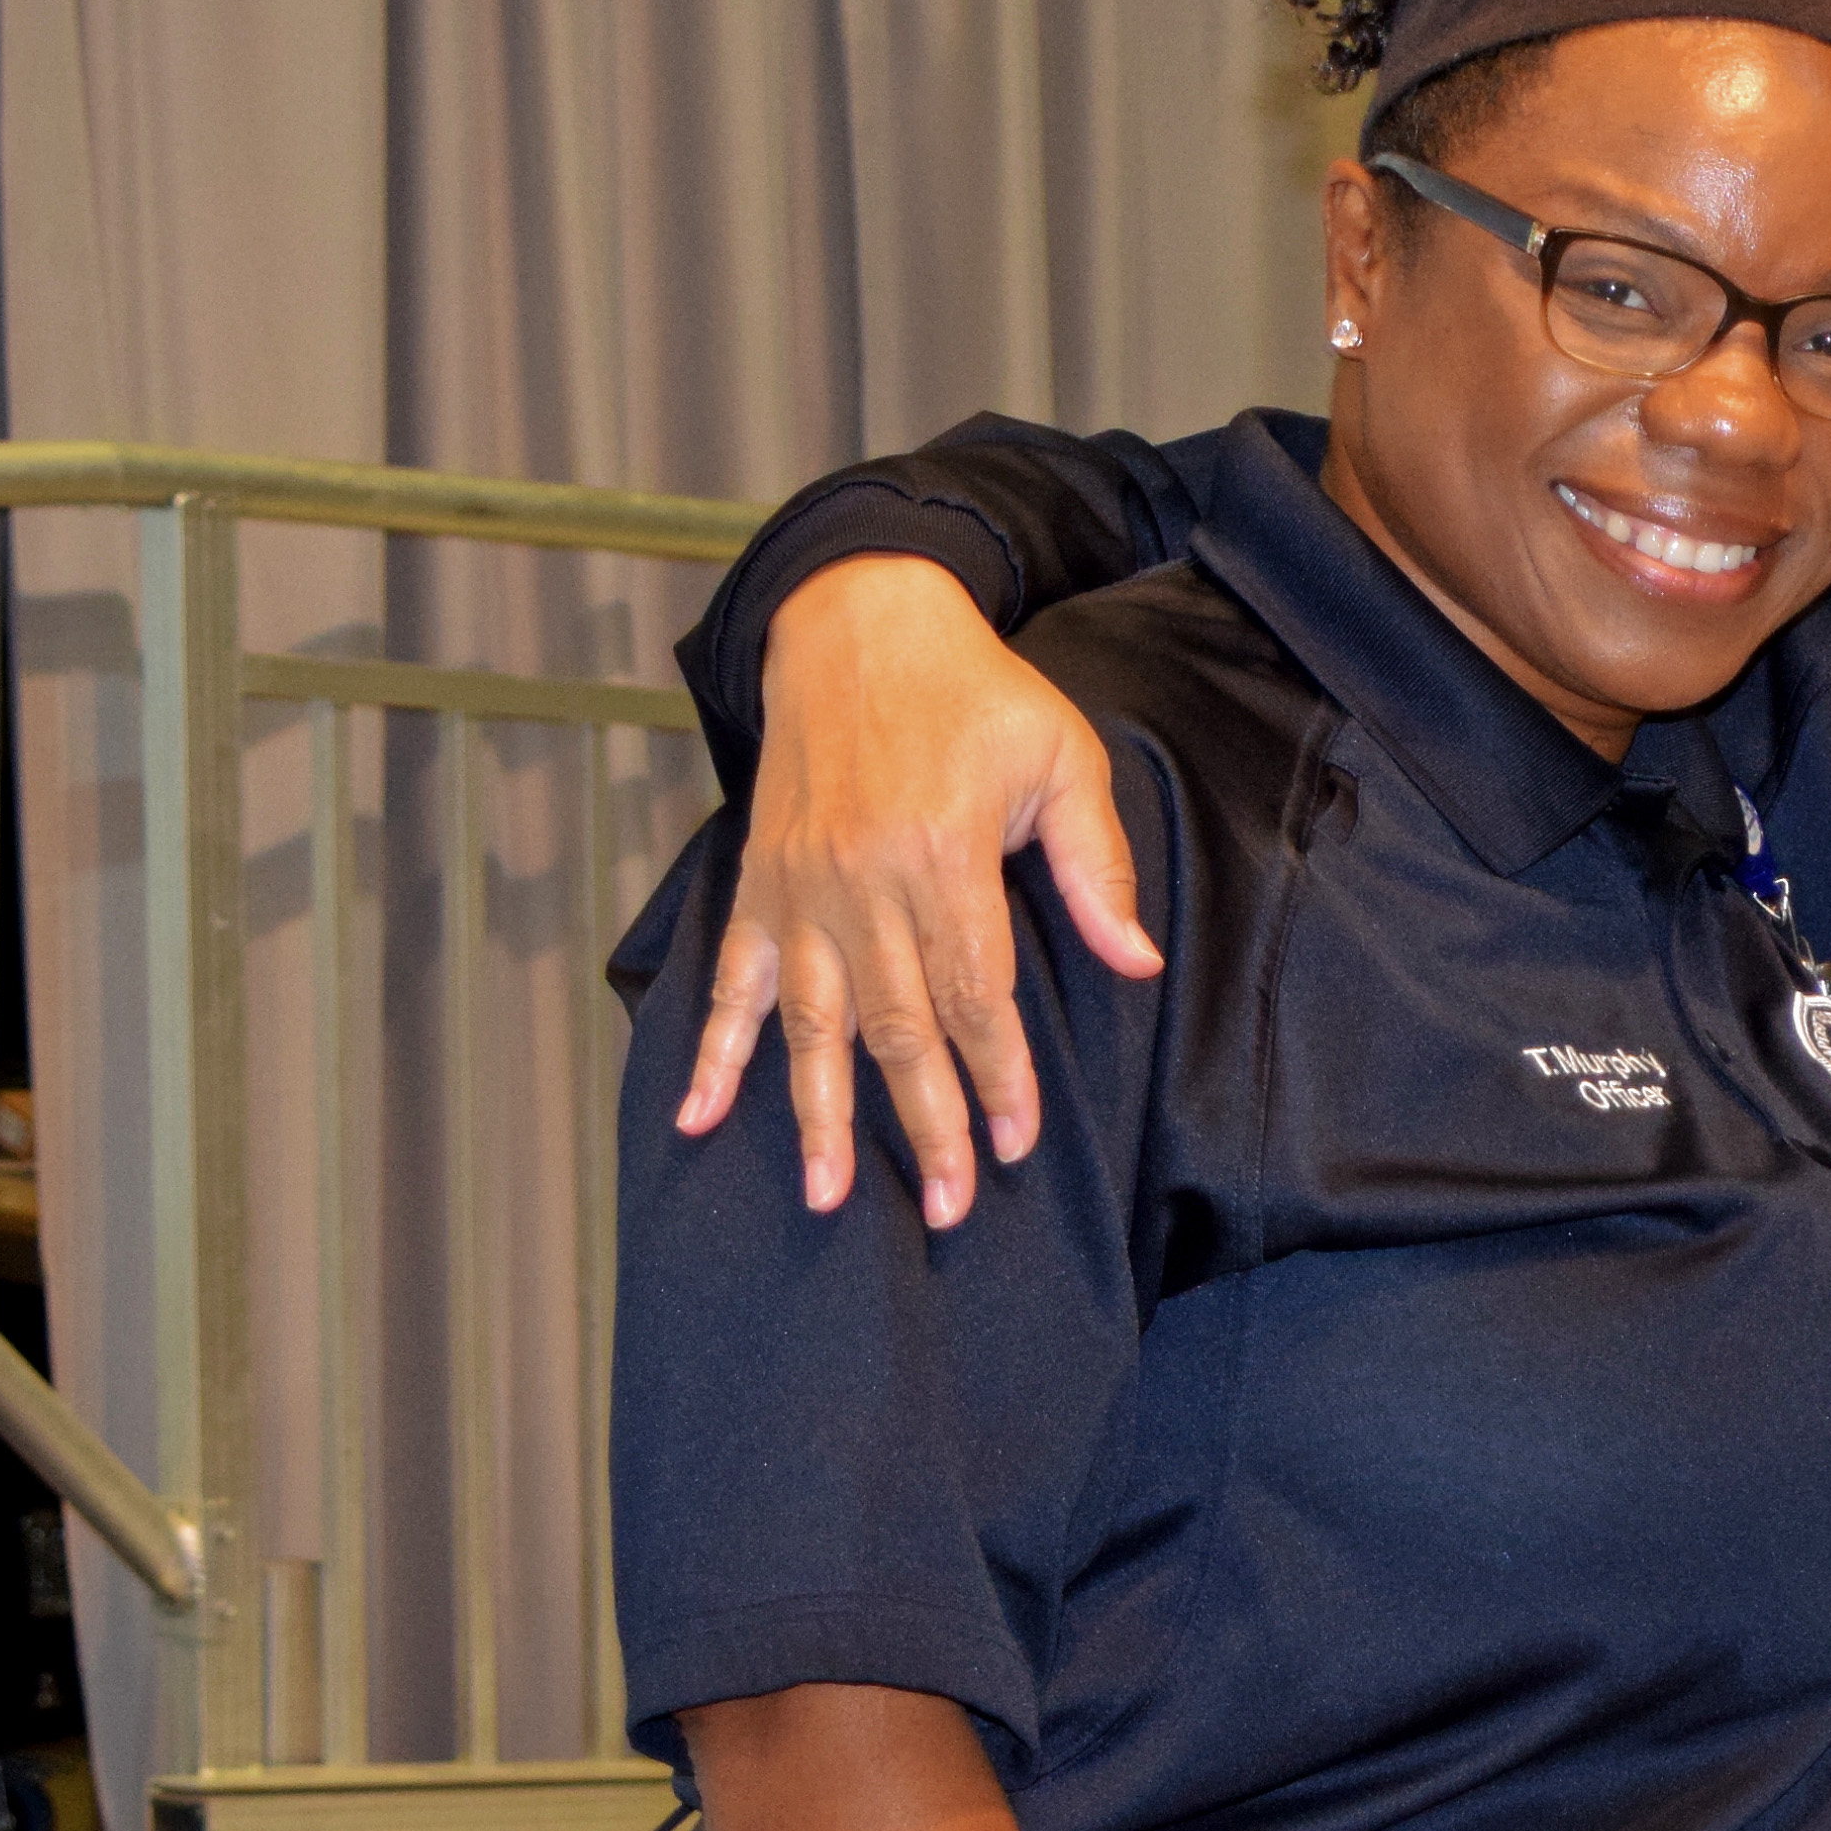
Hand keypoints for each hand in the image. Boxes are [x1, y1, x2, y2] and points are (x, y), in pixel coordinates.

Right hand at [673, 556, 1155, 1224]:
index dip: (998, 1077)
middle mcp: (861, 883)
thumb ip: (1094, 868)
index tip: (1015, 1146)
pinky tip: (696, 1118)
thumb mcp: (1062, 758)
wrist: (858, 622)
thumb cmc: (976, 693)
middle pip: (897, 1030)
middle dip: (924, 1124)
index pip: (974, 996)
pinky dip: (712, 1051)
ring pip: (812, 1025)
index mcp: (942, 858)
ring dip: (818, 1116)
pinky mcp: (761, 881)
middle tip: (945, 1207)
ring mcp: (801, 888)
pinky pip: (731, 978)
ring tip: (827, 1197)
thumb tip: (1134, 965)